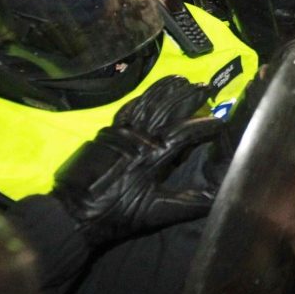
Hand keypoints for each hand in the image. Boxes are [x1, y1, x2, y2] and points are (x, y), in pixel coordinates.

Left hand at [51, 77, 222, 246]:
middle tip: (207, 87)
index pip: (186, 133)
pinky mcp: (107, 132)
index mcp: (154, 156)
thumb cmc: (117, 214)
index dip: (205, 126)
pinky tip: (151, 92)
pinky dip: (142, 97)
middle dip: (190, 96)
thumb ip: (189, 203)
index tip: (221, 122)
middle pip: (169, 108)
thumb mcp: (156, 213)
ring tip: (183, 79)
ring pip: (148, 102)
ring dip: (167, 89)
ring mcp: (121, 132)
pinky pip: (128, 108)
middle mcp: (139, 137)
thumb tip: (218, 196)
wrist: (73, 213)